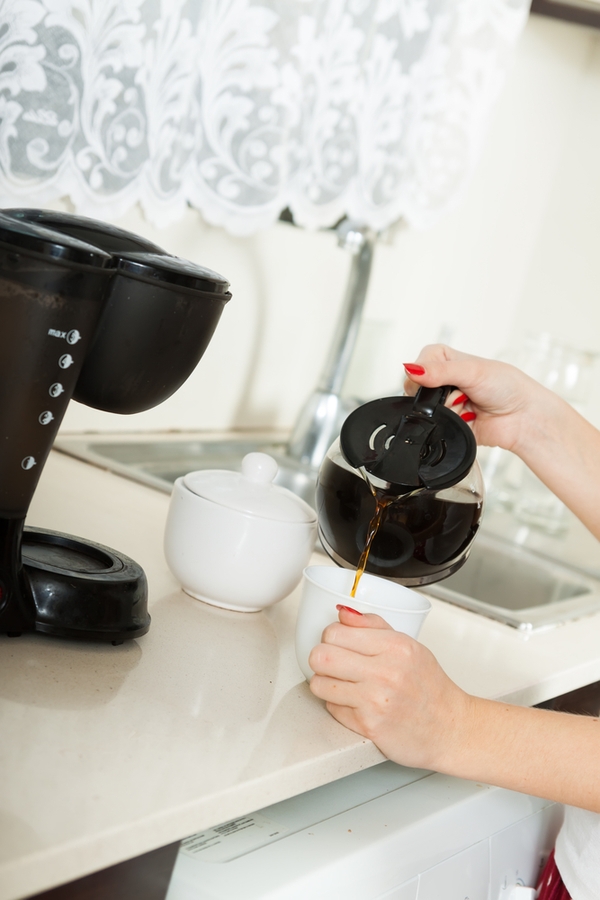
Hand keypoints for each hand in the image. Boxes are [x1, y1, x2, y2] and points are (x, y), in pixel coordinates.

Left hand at [308, 607, 472, 770]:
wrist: (450, 729)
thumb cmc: (430, 688)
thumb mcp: (409, 646)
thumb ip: (373, 626)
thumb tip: (343, 613)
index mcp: (395, 647)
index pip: (335, 632)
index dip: (330, 637)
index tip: (337, 643)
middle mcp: (385, 672)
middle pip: (321, 656)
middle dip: (321, 658)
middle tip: (333, 663)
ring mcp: (375, 701)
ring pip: (319, 684)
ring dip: (325, 683)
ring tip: (342, 684)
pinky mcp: (368, 726)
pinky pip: (331, 709)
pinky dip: (338, 706)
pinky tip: (356, 704)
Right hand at [402, 344, 560, 456]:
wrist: (523, 418)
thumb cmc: (508, 387)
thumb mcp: (472, 371)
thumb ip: (440, 371)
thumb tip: (411, 369)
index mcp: (447, 360)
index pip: (419, 363)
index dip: (422, 371)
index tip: (434, 377)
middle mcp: (444, 381)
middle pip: (417, 388)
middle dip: (436, 393)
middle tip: (459, 392)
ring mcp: (445, 404)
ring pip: (425, 408)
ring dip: (445, 409)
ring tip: (466, 406)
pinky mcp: (448, 425)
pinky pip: (434, 426)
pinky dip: (448, 423)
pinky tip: (466, 418)